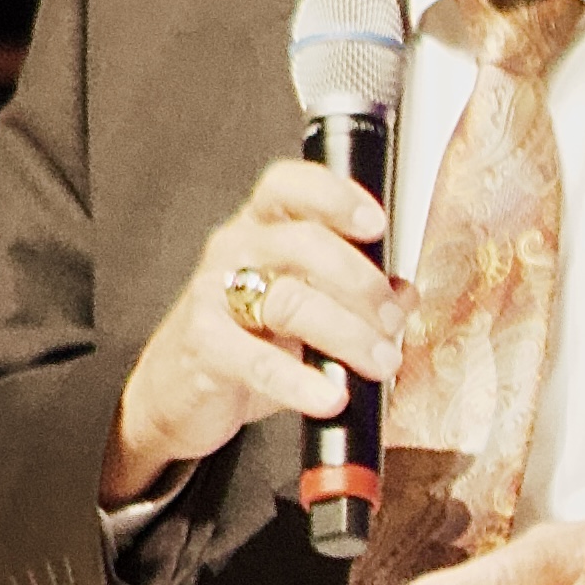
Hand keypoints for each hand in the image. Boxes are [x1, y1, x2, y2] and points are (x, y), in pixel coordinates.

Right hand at [106, 157, 395, 508]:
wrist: (177, 388)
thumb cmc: (248, 337)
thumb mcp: (306, 307)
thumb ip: (356, 294)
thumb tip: (407, 293)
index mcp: (263, 227)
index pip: (290, 187)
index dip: (335, 196)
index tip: (377, 224)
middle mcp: (235, 249)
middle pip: (304, 243)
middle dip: (361, 282)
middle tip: (393, 321)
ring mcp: (214, 294)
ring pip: (289, 301)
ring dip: (348, 334)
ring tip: (380, 362)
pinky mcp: (204, 345)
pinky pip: (258, 361)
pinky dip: (301, 382)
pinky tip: (332, 397)